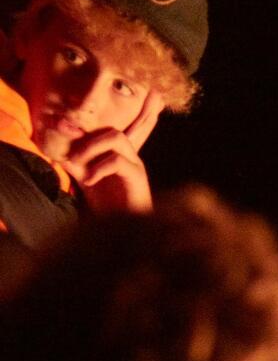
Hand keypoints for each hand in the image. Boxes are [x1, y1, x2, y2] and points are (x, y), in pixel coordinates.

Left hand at [62, 92, 162, 213]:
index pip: (102, 132)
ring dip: (92, 148)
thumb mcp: (87, 180)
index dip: (81, 131)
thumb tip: (56, 149)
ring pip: (116, 138)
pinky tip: (89, 181)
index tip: (61, 131)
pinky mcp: (137, 177)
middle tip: (72, 157)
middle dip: (87, 138)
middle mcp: (129, 157)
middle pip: (111, 130)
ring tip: (79, 165)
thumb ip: (75, 165)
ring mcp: (135, 165)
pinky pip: (118, 161)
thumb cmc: (110, 207)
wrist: (127, 230)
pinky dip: (99, 168)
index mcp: (119, 155)